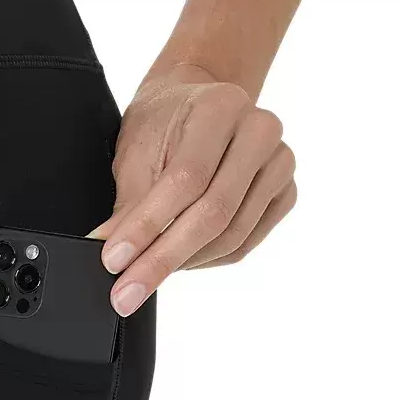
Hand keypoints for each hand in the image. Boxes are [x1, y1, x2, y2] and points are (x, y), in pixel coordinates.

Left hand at [91, 64, 296, 316]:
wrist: (195, 106)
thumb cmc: (163, 124)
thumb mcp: (136, 154)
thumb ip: (129, 206)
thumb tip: (115, 258)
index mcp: (220, 107)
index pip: (185, 180)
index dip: (148, 226)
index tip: (114, 260)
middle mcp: (259, 131)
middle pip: (214, 213)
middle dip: (162, 260)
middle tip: (127, 292)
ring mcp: (279, 164)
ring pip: (231, 235)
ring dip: (183, 263)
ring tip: (144, 275)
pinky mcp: (284, 193)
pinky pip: (244, 243)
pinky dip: (205, 260)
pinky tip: (178, 260)